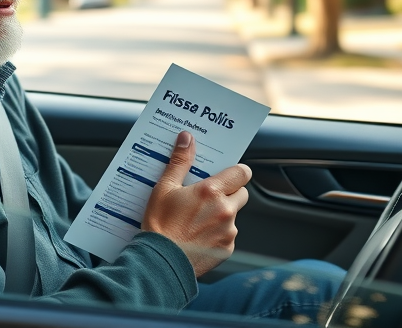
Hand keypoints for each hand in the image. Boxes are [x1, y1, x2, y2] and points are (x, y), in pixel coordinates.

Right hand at [141, 131, 251, 276]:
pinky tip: (198, 235)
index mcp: (211, 192)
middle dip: (229, 192)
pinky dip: (217, 233)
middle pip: (241, 193)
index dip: (237, 171)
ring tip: (197, 218)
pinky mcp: (226, 248)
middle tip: (207, 196)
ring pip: (233, 215)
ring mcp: (228, 231)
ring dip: (222, 214)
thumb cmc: (159, 224)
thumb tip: (187, 138)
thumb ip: (179, 162)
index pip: (242, 173)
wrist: (159, 262)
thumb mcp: (164, 188)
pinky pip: (228, 235)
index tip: (227, 173)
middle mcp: (225, 210)